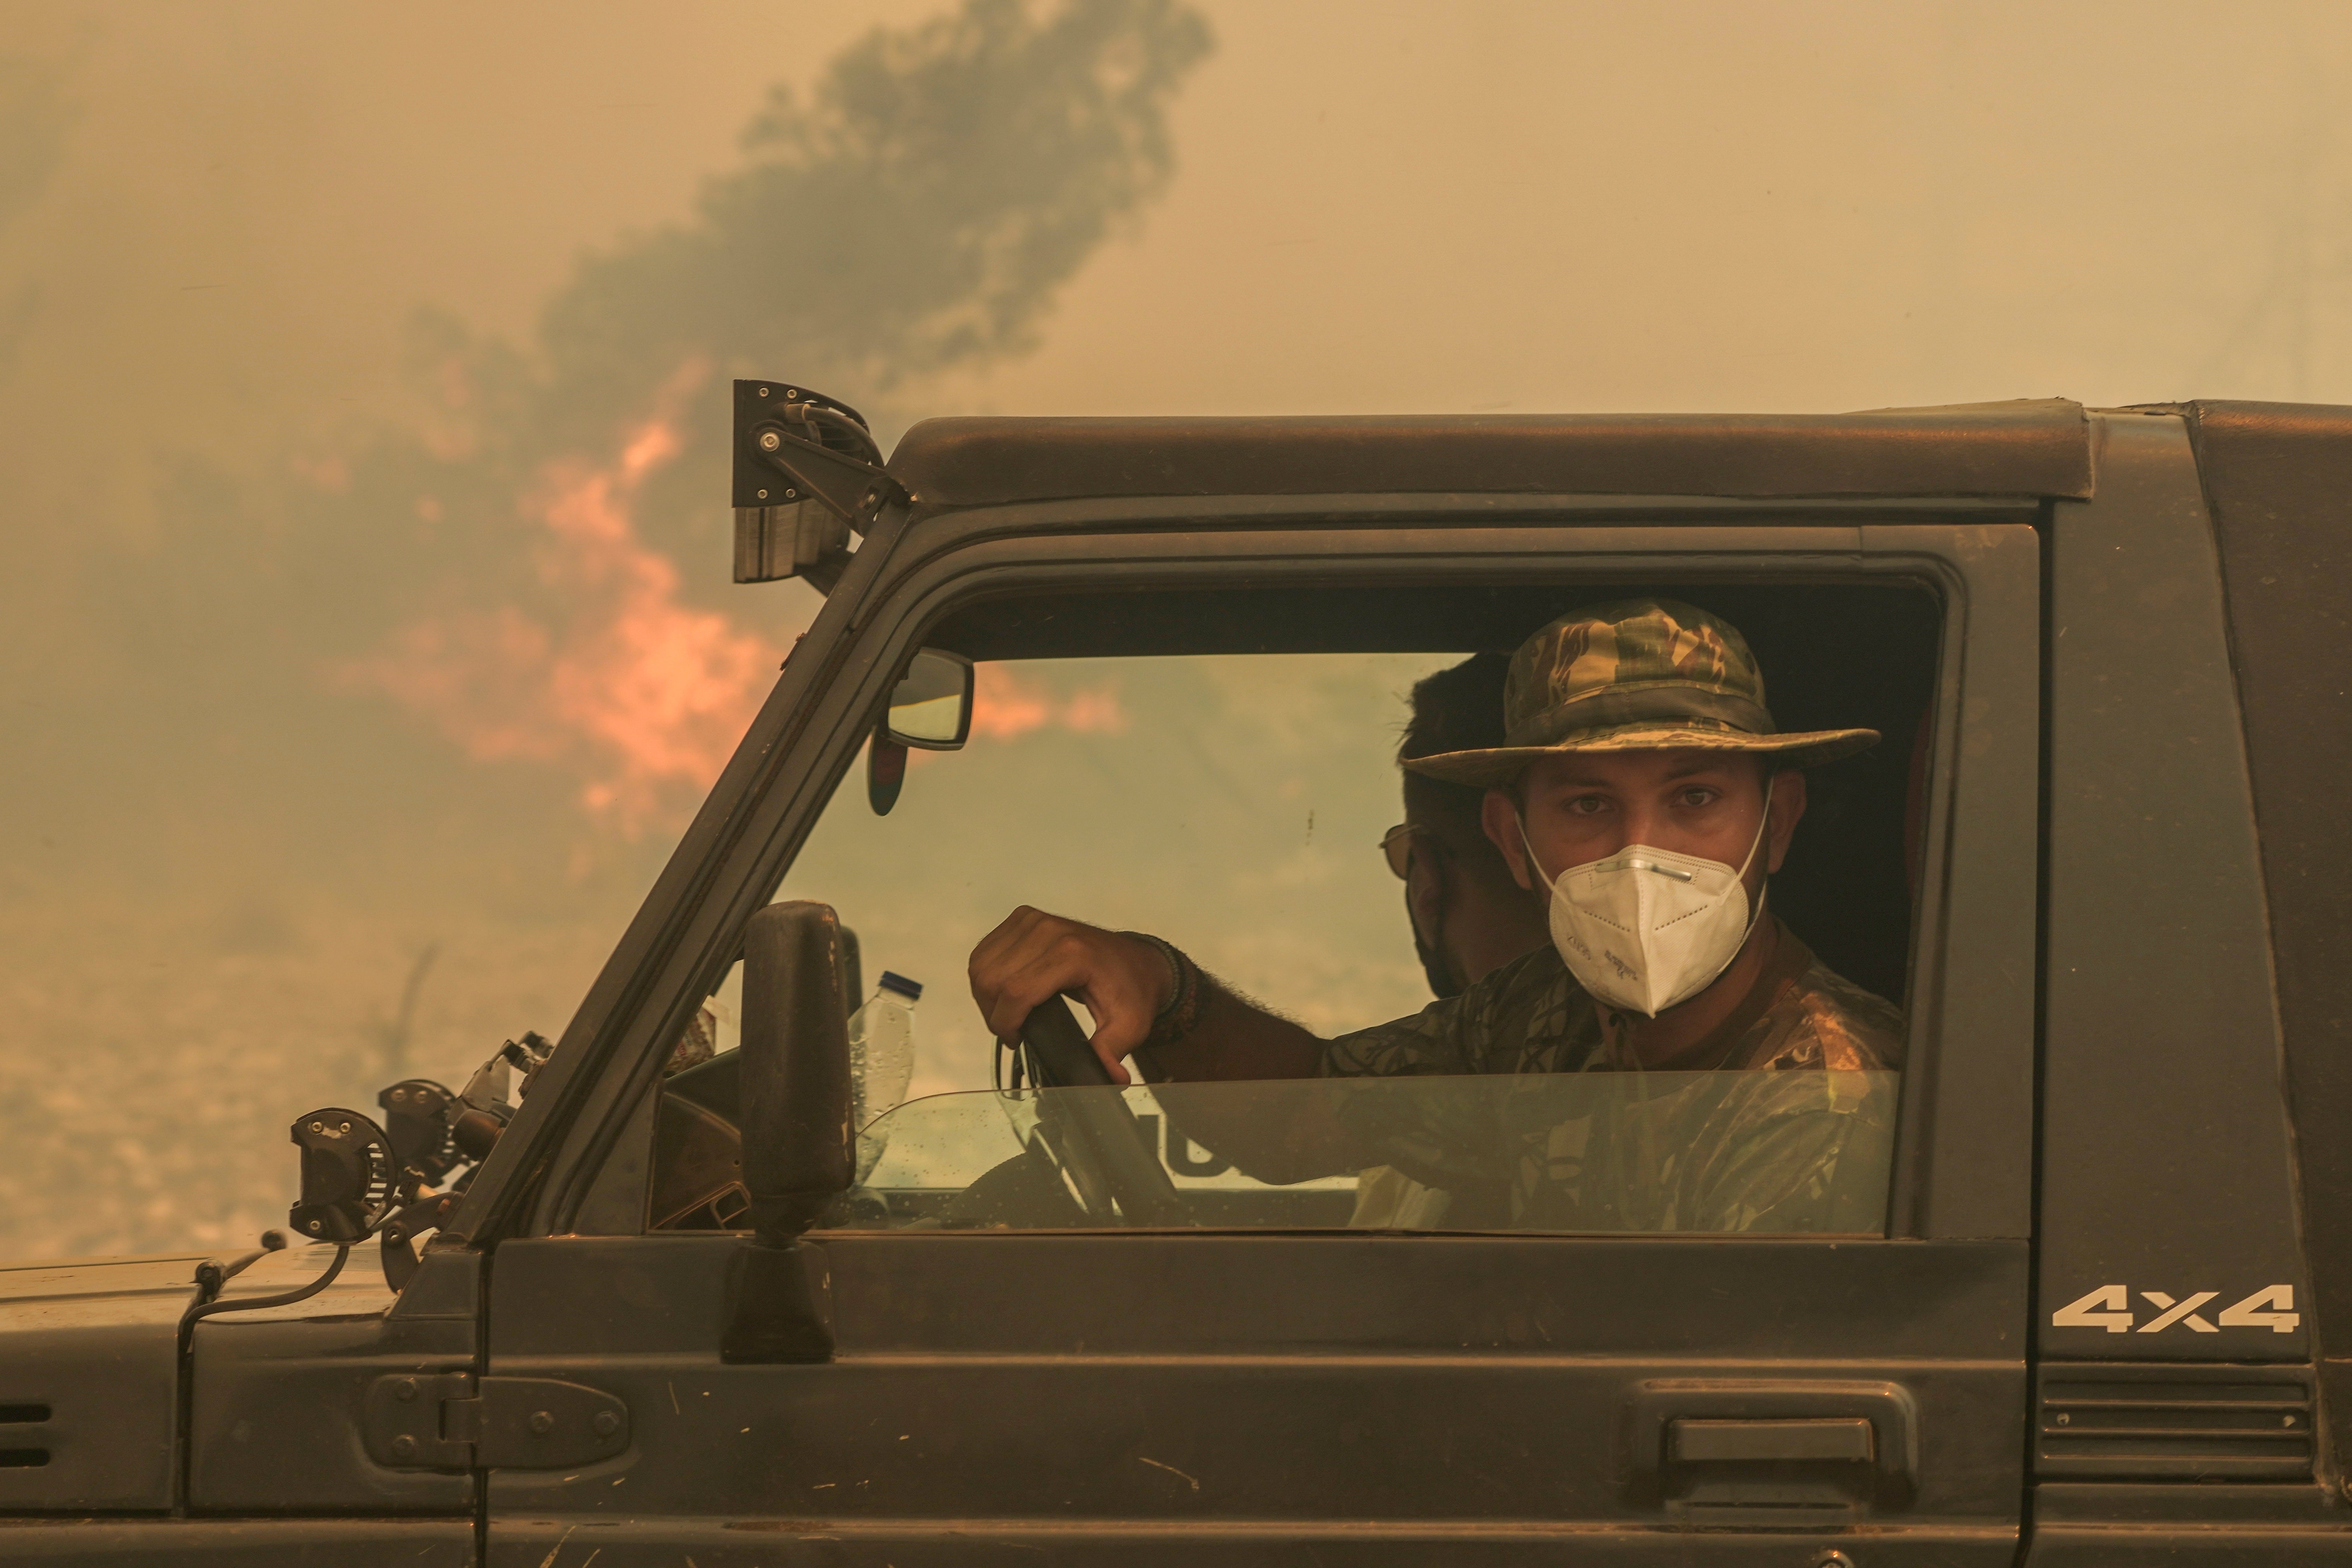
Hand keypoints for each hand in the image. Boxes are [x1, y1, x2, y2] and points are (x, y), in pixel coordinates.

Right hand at [968, 907, 1172, 1085]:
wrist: (1136, 960)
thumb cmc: (1131, 990)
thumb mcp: (1129, 1025)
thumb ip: (1112, 1052)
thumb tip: (1110, 1079)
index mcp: (1072, 953)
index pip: (1017, 991)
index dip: (1006, 1023)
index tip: (1015, 1040)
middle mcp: (1048, 930)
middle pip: (992, 978)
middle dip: (995, 1013)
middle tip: (1013, 1031)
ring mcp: (1033, 920)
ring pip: (982, 965)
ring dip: (986, 996)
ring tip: (1008, 1014)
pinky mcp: (1023, 918)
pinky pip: (985, 951)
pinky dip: (986, 976)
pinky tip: (1004, 993)